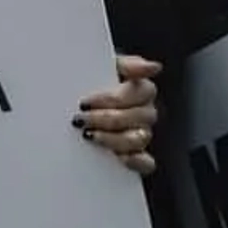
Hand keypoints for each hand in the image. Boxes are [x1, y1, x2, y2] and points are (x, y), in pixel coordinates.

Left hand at [75, 55, 160, 175]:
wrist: (75, 101)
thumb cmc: (92, 81)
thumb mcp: (104, 66)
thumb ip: (126, 64)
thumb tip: (153, 67)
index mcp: (141, 90)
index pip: (142, 91)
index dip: (113, 98)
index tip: (86, 101)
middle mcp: (144, 112)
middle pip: (139, 117)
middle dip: (107, 119)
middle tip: (82, 119)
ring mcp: (140, 135)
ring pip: (139, 139)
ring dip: (113, 139)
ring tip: (89, 135)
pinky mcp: (135, 156)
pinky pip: (146, 163)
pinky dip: (135, 162)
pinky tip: (118, 158)